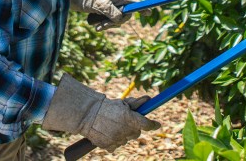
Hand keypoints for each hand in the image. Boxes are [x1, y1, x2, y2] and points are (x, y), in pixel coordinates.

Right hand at [42, 74, 160, 152]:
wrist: (88, 114)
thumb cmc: (107, 106)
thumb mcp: (122, 103)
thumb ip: (136, 104)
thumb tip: (149, 99)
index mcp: (130, 118)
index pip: (147, 124)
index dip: (153, 124)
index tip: (157, 124)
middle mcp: (125, 130)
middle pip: (137, 133)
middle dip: (134, 128)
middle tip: (127, 122)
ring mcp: (117, 139)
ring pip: (126, 139)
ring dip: (123, 134)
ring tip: (113, 125)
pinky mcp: (109, 146)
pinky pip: (116, 145)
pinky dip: (114, 140)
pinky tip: (108, 132)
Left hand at [71, 0, 140, 29]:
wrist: (81, 1)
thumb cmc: (92, 0)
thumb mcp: (102, 6)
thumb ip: (112, 12)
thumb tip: (120, 19)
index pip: (134, 3)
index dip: (142, 8)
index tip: (149, 12)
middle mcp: (119, 4)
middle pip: (125, 16)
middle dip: (115, 22)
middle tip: (103, 25)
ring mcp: (114, 10)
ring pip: (117, 21)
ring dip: (107, 25)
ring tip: (98, 26)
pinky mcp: (109, 15)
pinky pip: (111, 24)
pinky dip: (104, 26)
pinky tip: (97, 27)